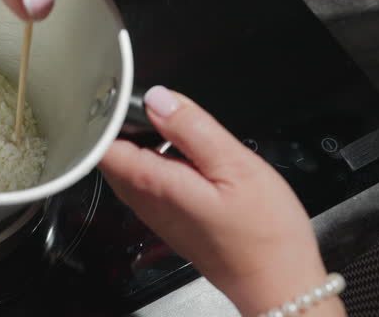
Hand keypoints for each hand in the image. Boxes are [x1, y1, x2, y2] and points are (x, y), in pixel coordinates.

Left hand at [98, 86, 346, 315]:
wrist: (277, 285)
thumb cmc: (263, 235)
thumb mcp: (235, 166)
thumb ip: (191, 129)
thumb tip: (158, 98)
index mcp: (152, 183)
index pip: (100, 143)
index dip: (108, 114)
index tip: (128, 95)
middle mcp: (144, 200)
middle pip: (113, 151)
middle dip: (128, 125)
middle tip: (163, 108)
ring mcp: (154, 212)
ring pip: (132, 164)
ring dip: (148, 142)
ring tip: (180, 130)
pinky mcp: (168, 219)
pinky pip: (151, 180)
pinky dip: (162, 161)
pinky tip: (191, 158)